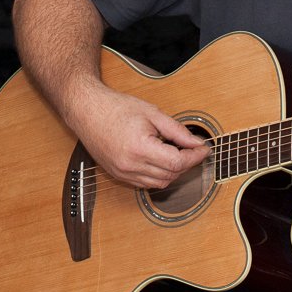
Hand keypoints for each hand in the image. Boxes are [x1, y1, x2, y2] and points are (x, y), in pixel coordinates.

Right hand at [66, 83, 208, 189]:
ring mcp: (122, 173)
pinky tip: (161, 161)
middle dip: (187, 164)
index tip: (204, 149)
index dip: (194, 157)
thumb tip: (197, 143)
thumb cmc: (116, 107)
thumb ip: (177, 131)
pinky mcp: (118, 175)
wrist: (87, 111)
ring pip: (160, 183)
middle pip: (170, 175)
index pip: (177, 162)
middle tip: (194, 149)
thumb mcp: (152, 113)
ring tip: (178, 154)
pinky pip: (146, 184)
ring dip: (174, 172)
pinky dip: (158, 176)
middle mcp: (130, 165)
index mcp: (139, 148)